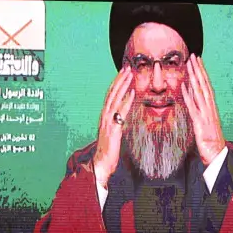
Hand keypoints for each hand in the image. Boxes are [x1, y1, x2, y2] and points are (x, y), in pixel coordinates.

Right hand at [91, 66, 134, 186]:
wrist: (100, 164)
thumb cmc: (108, 152)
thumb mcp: (113, 135)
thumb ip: (117, 125)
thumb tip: (123, 119)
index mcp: (104, 117)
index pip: (110, 96)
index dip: (116, 84)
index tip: (123, 74)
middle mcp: (104, 116)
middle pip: (111, 93)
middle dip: (119, 79)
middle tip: (126, 67)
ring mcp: (107, 122)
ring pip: (114, 99)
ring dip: (122, 85)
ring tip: (129, 74)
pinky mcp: (112, 129)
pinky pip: (120, 112)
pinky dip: (126, 101)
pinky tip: (132, 93)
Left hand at [182, 55, 226, 164]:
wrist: (217, 155)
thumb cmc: (211, 142)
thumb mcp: (206, 124)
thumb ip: (201, 112)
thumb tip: (195, 102)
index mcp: (212, 107)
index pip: (207, 86)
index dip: (202, 73)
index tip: (198, 61)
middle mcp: (210, 108)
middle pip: (204, 85)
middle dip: (198, 70)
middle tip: (193, 56)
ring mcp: (205, 114)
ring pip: (199, 92)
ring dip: (194, 77)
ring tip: (189, 65)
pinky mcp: (200, 123)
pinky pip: (193, 107)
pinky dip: (188, 96)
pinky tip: (184, 86)